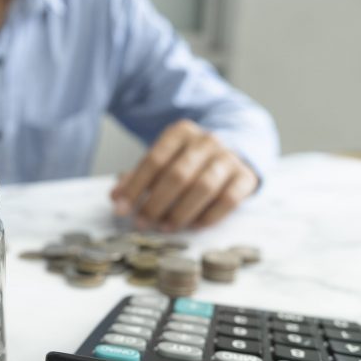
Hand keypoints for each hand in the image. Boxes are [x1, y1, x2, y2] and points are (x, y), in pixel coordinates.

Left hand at [111, 119, 258, 230]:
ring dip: (181, 211)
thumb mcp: (162, 162)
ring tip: (166, 227)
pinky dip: (209, 216)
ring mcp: (228, 157)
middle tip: (142, 223)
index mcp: (180, 132)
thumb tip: (115, 198)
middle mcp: (206, 141)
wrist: (232, 151)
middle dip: (156, 202)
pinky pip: (228, 199)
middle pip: (178, 174)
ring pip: (203, 187)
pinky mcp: (245, 176)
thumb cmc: (188, 161)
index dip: (135, 187)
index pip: (154, 160)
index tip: (121, 209)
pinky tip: (193, 226)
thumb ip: (138, 178)